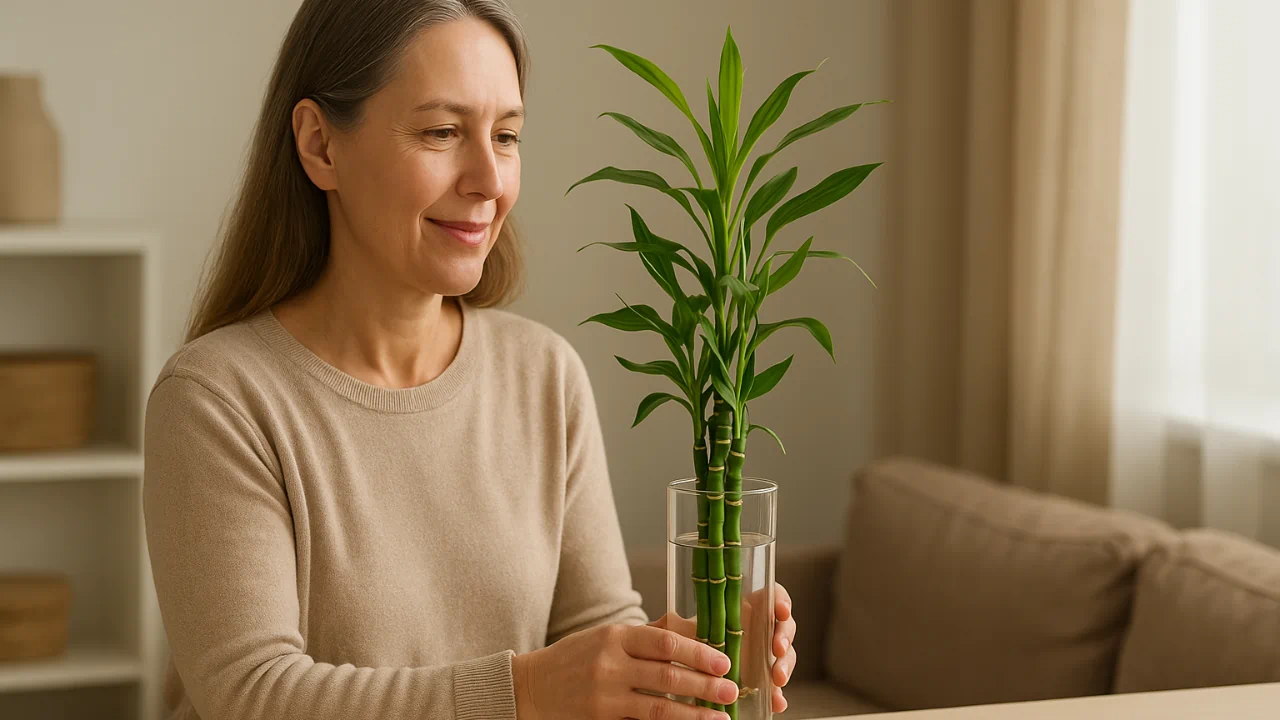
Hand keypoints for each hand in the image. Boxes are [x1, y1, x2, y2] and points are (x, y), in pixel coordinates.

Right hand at [512, 623, 737, 719]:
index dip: (698, 652)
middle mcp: (608, 666)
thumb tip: (695, 629)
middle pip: (667, 676)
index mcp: (614, 637)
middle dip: (704, 685)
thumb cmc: (576, 659)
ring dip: (694, 716)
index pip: (664, 642)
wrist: (530, 688)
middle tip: (731, 690)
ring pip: (658, 709)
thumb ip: (647, 635)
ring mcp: (603, 699)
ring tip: (721, 719)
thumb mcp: (606, 637)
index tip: (723, 661)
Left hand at [649, 582, 797, 714]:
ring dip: (785, 665)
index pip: (772, 597)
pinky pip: (776, 685)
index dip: (780, 601)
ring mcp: (764, 654)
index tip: (780, 611)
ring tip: (777, 678)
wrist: (686, 669)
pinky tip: (776, 702)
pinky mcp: (763, 679)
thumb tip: (666, 621)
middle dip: (784, 637)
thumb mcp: (682, 629)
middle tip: (776, 649)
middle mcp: (760, 629)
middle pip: (784, 626)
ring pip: (785, 655)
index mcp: (747, 608)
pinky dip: (778, 694)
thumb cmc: (687, 641)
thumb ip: (679, 625)